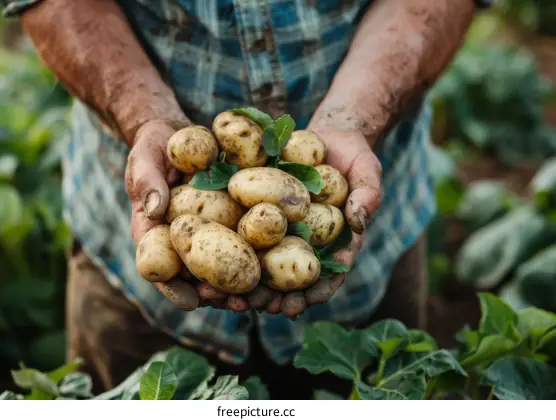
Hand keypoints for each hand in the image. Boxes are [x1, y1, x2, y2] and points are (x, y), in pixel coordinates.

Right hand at [125, 119, 254, 311]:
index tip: (192, 302)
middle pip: (200, 277)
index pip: (160, 269)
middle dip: (221, 294)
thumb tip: (154, 210)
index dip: (175, 288)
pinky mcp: (234, 218)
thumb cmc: (152, 147)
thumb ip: (146, 181)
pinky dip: (267, 251)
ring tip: (270, 297)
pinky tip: (288, 260)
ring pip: (229, 265)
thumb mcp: (144, 158)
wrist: (177, 133)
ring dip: (249, 284)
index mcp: (156, 235)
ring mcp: (212, 232)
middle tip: (240, 305)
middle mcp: (185, 241)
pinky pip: (250, 237)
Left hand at [202, 128, 382, 318]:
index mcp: (333, 242)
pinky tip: (206, 264)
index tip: (296, 306)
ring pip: (261, 262)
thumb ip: (368, 196)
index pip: (326, 275)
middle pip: (288, 278)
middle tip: (256, 307)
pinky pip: (242, 232)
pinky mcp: (259, 211)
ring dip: (244, 284)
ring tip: (226, 298)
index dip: (312, 293)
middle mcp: (304, 241)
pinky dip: (226, 250)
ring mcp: (280, 228)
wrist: (328, 134)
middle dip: (272, 297)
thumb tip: (358, 223)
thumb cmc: (354, 155)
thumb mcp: (367, 172)